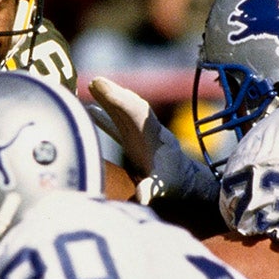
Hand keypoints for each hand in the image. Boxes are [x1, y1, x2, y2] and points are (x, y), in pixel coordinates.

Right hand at [86, 76, 218, 206]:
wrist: (186, 183)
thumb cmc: (175, 185)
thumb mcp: (163, 188)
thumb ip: (151, 190)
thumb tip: (141, 197)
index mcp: (154, 137)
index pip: (135, 112)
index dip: (119, 101)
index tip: (104, 89)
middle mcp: (148, 130)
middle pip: (130, 105)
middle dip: (114, 94)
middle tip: (96, 82)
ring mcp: (141, 134)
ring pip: (124, 111)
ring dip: (110, 99)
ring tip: (92, 85)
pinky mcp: (136, 140)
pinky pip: (119, 124)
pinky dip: (106, 116)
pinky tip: (91, 110)